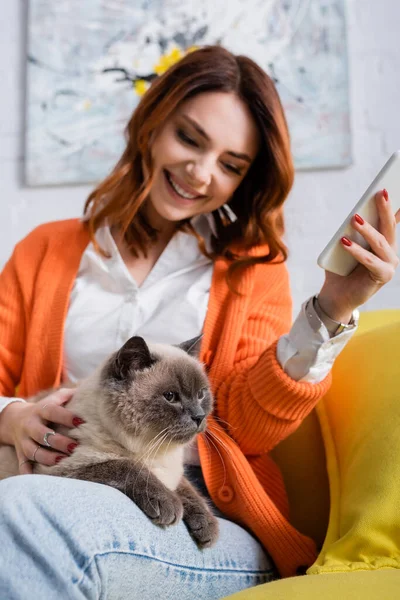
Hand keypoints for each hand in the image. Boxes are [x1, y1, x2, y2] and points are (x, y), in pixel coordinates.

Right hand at [3, 388, 82, 474]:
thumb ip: (68, 395)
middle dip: (58, 442)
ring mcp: (24, 440)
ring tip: (63, 461)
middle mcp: (31, 425)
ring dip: (48, 458)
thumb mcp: (53, 399)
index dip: (66, 416)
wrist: (14, 419)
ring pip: (33, 451)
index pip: (53, 412)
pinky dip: (28, 473)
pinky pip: (22, 465)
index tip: (81, 421)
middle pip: (42, 434)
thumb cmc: (43, 409)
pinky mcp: (20, 453)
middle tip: (75, 446)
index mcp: (40, 410)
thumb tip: (89, 389)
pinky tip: (37, 478)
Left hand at [318, 189, 399, 321]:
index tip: (391, 187)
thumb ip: (352, 231)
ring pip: (380, 242)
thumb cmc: (340, 269)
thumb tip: (356, 214)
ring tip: (355, 218)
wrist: (336, 296)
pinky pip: (370, 260)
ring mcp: (390, 264)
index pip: (392, 219)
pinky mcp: (383, 276)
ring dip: (367, 229)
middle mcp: (391, 252)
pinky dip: (357, 251)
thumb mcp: (346, 245)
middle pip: (389, 227)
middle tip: (380, 192)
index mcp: (384, 242)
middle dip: (386, 208)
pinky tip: (344, 241)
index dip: (395, 205)